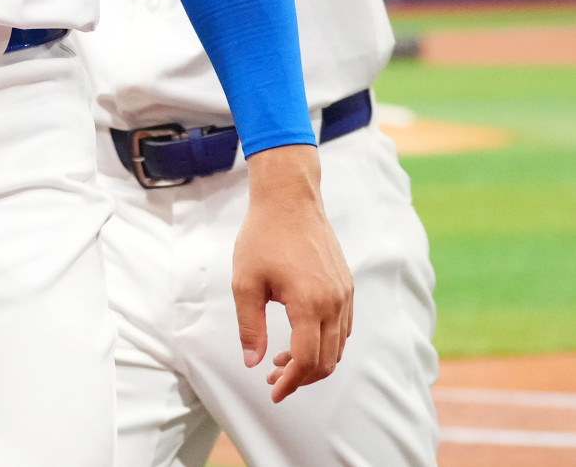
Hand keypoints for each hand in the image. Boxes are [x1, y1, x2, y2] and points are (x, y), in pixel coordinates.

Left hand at [233, 146, 352, 400]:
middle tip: (273, 380)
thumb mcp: (245, 282)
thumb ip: (250, 326)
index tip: (272, 391)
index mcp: (309, 303)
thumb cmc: (262, 238)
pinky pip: (343, 329)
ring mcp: (345, 295)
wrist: (290, 201)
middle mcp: (334, 303)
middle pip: (327, 360)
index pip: (307, 360)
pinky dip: (325, 344)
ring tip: (280, 362)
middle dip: (301, 378)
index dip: (290, 382)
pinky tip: (300, 341)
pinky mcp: (347, 287)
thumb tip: (252, 362)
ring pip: (338, 347)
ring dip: (313, 362)